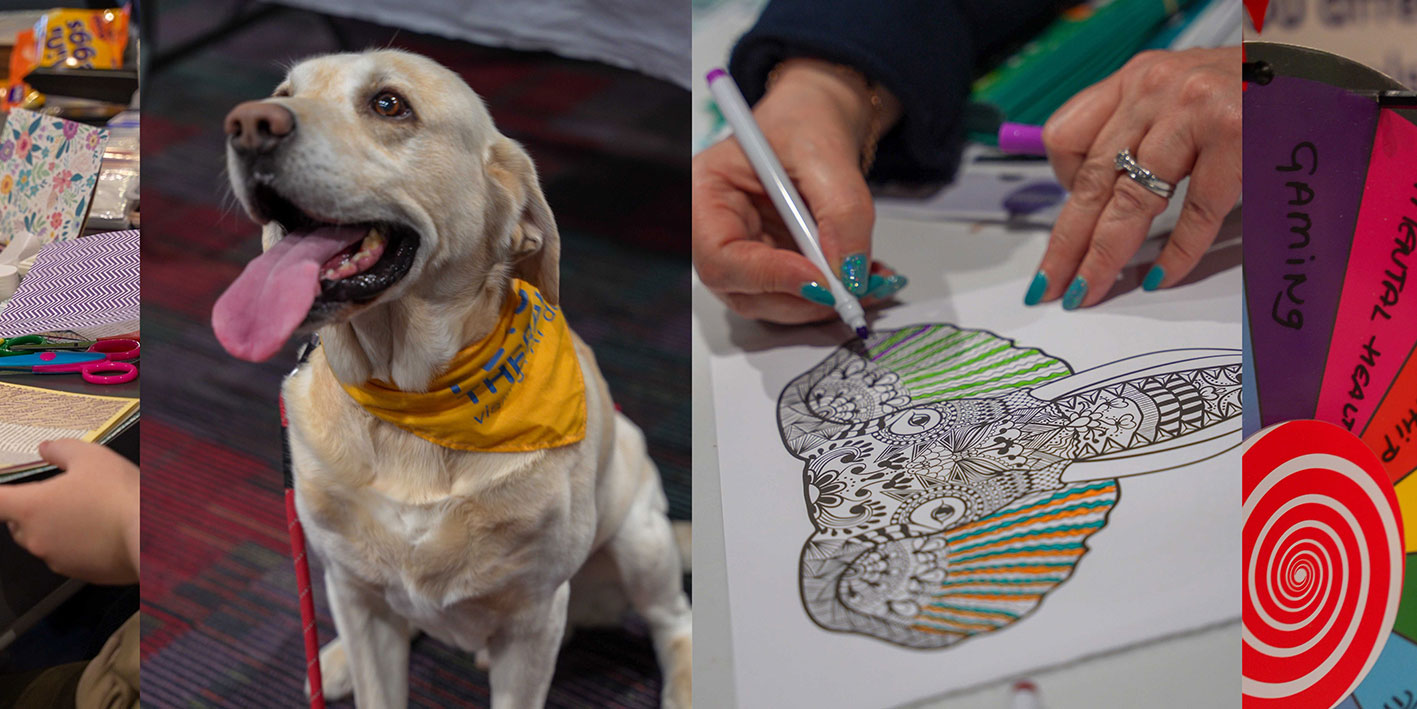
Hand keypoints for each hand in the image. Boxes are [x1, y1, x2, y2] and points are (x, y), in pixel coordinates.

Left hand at [0, 440, 139, 584]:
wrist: (152, 536)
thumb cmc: (120, 497)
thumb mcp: (92, 457)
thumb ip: (61, 449)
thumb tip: (47, 448)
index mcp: (30, 507)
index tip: (5, 491)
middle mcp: (35, 538)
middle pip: (17, 523)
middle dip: (33, 510)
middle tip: (65, 495)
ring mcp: (55, 559)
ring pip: (45, 540)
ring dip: (58, 528)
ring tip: (92, 513)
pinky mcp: (77, 573)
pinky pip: (69, 557)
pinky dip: (79, 545)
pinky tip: (104, 532)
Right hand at [693, 58, 905, 322]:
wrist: (819, 119)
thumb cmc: (803, 120)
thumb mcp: (825, 152)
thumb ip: (840, 211)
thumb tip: (849, 271)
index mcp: (705, 194)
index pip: (721, 257)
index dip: (769, 276)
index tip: (821, 281)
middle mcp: (719, 233)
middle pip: (745, 292)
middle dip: (802, 299)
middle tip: (853, 291)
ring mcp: (748, 254)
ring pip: (775, 304)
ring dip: (824, 304)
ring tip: (869, 282)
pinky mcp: (777, 268)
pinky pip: (801, 297)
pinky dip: (836, 296)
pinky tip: (865, 279)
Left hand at [1033, 47, 1240, 308]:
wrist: (1318, 71)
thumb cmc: (1246, 89)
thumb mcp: (1175, 92)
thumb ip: (1134, 132)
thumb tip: (1094, 201)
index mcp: (1134, 80)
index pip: (1065, 138)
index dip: (1061, 190)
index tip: (1062, 230)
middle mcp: (1153, 91)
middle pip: (1092, 181)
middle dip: (1067, 243)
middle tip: (1048, 285)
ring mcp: (1192, 111)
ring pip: (1130, 201)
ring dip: (1104, 256)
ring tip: (1087, 291)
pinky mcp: (1235, 135)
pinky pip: (1195, 211)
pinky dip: (1177, 253)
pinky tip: (1159, 278)